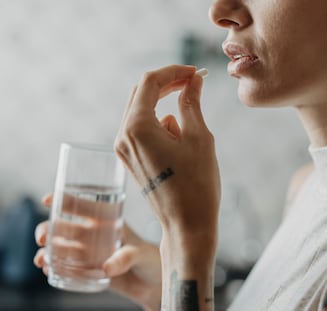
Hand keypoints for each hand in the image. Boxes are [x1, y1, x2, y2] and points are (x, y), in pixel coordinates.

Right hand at [34, 194, 161, 310]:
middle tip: (42, 237)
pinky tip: (47, 270)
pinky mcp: (88, 271)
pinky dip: (53, 267)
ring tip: (42, 259)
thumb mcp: (140, 253)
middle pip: (65, 227)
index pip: (85, 206)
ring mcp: (89, 253)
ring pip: (61, 247)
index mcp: (108, 222)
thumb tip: (106, 268)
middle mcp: (95, 235)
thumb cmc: (150, 259)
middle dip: (49, 229)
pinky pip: (65, 267)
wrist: (153, 283)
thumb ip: (125, 258)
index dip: (66, 200)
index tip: (48, 200)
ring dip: (47, 250)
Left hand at [114, 65, 220, 237]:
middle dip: (167, 85)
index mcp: (137, 128)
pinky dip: (161, 126)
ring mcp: (124, 149)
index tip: (194, 72)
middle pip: (141, 94)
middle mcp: (123, 137)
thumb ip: (192, 103)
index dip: (173, 72)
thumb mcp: (199, 137)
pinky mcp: (130, 159)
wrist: (187, 224)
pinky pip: (142, 130)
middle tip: (193, 83)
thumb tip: (193, 82)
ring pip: (142, 111)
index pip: (149, 83)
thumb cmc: (197, 183)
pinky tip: (179, 144)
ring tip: (190, 127)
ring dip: (166, 107)